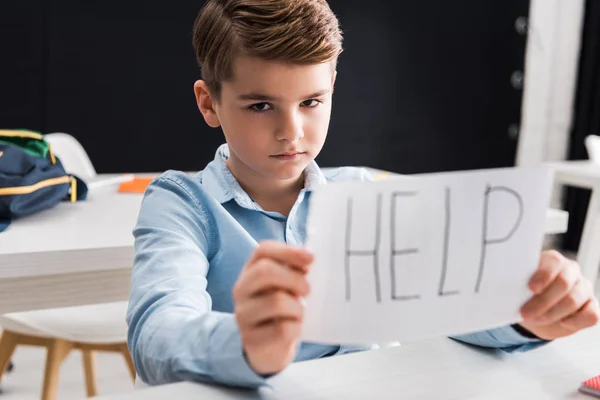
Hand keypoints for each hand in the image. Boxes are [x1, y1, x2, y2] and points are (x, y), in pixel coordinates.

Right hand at [233, 241, 312, 374]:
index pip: (263, 251)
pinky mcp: (251, 339)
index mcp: (250, 271)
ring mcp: (243, 315)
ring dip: (297, 307)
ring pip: (276, 301)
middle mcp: (241, 290)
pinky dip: (296, 328)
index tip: (311, 258)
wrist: (268, 348)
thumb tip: (309, 257)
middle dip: (294, 278)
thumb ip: (294, 271)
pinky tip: (294, 329)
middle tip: (308, 290)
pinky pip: (282, 328)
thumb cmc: (282, 311)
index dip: (288, 251)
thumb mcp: (285, 286)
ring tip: (299, 313)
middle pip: (264, 271)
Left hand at [518, 250, 599, 339]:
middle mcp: (571, 271)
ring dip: (552, 314)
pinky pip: (590, 315)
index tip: (530, 288)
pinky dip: (574, 322)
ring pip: (574, 300)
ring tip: (536, 320)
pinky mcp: (591, 306)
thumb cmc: (524, 296)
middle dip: (543, 301)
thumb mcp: (515, 288)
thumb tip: (499, 279)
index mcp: (552, 260)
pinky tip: (560, 323)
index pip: (553, 262)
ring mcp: (584, 288)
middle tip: (525, 313)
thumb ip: (513, 282)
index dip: (542, 275)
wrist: (534, 314)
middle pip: (563, 283)